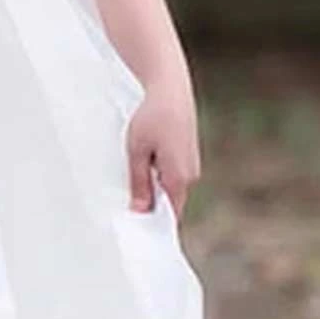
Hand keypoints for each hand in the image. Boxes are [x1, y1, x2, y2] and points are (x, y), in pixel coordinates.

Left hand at [125, 75, 200, 218]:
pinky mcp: (189, 154)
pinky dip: (160, 176)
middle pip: (170, 203)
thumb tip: (140, 210)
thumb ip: (139, 183)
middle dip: (152, 206)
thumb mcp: (137, 152)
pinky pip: (174, 175)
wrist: (170, 90)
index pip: (169, 215)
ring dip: (155, 188)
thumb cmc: (152, 118)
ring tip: (135, 179)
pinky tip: (146, 165)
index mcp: (178, 178)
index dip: (153, 224)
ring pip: (171, 188)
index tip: (136, 228)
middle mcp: (190, 175)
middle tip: (127, 206)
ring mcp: (192, 164)